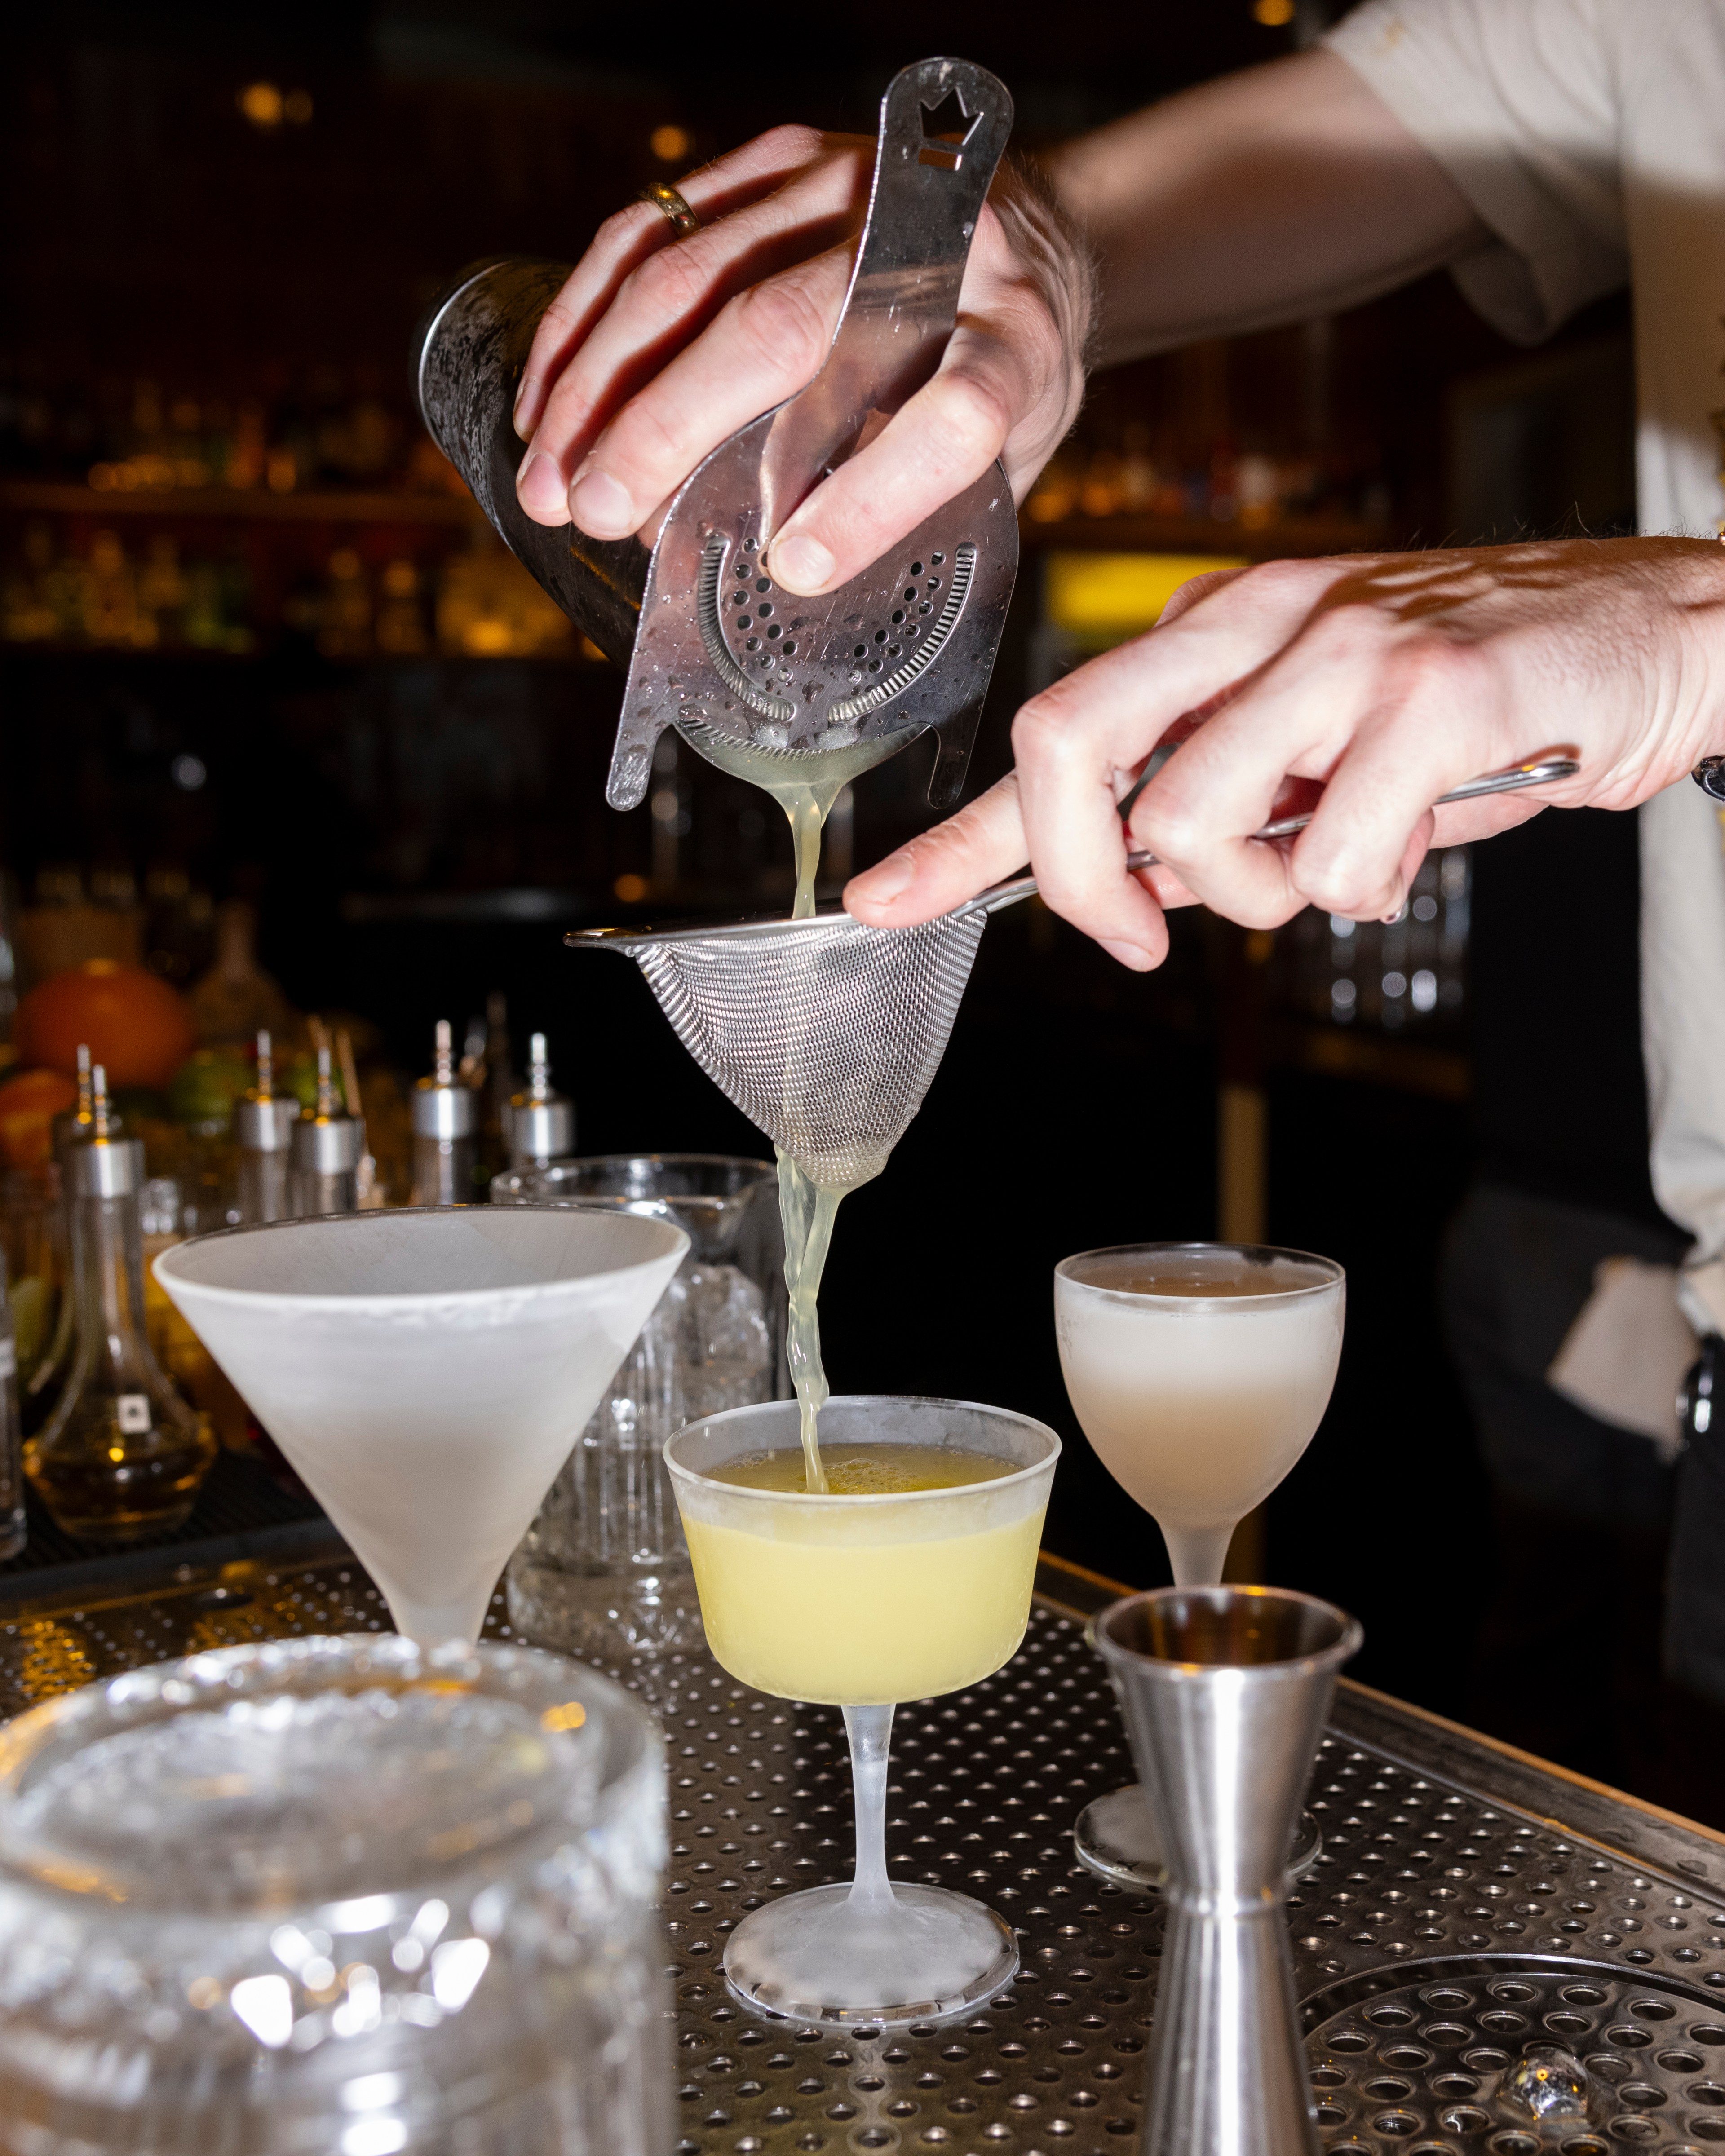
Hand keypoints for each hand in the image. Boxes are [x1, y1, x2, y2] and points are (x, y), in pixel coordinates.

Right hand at [511, 128, 1091, 594]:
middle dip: (672, 425)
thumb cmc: (1006, 371)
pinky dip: (583, 320)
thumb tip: (788, 596)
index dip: (873, 498)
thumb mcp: (1010, 459)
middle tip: (601, 512)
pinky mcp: (779, 161)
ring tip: (552, 479)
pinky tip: (548, 401)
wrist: (1033, 231)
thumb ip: (925, 517)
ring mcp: (848, 190)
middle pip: (787, 327)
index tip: (791, 569)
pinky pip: (650, 230)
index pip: (956, 416)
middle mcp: (934, 250)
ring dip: (602, 383)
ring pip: (695, 274)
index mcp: (1013, 344)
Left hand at [844, 538, 1724, 965]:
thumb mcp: (1316, 742)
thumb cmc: (1471, 700)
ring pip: (1196, 820)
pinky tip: (1417, 842)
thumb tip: (1132, 887)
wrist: (1650, 631)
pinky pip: (1336, 855)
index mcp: (1214, 631)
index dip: (957, 837)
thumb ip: (1215, 803)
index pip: (1053, 735)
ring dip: (1257, 895)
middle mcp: (1256, 620)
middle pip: (1074, 747)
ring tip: (1336, 864)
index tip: (880, 903)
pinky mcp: (1434, 689)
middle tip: (1149, 932)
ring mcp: (1343, 647)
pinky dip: (1367, 889)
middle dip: (1082, 877)